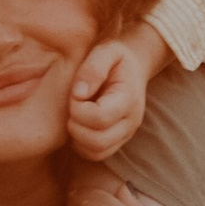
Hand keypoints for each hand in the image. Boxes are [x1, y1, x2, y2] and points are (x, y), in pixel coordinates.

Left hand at [66, 30, 157, 162]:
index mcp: (129, 99)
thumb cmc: (116, 58)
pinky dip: (81, 144)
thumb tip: (79, 94)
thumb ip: (93, 68)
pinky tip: (79, 123)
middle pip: (98, 141)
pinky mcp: (117, 141)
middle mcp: (131, 122)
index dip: (79, 108)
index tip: (75, 93)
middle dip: (76, 125)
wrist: (132, 67)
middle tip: (73, 106)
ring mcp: (125, 134)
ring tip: (76, 114)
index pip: (100, 118)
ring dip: (77, 136)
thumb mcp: (106, 51)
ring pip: (96, 152)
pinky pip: (95, 154)